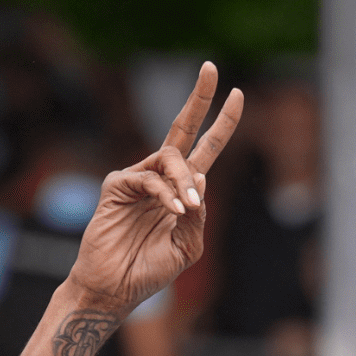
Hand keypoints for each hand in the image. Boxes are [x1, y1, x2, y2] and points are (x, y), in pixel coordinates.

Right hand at [65, 61, 243, 318]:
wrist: (116, 288)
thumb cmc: (150, 270)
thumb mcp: (189, 246)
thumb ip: (199, 215)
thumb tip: (202, 179)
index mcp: (184, 190)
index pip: (207, 148)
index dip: (223, 123)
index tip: (239, 94)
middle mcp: (162, 178)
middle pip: (183, 128)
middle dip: (199, 98)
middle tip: (210, 67)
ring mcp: (138, 178)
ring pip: (171, 158)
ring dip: (185, 180)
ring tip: (187, 209)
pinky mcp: (116, 185)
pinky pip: (149, 177)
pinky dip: (165, 193)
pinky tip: (174, 211)